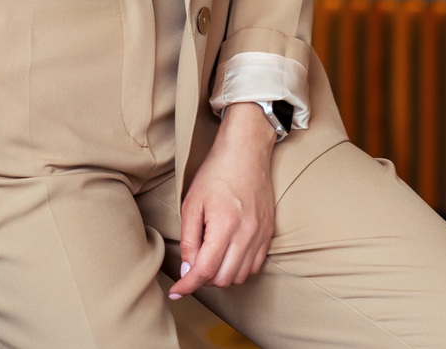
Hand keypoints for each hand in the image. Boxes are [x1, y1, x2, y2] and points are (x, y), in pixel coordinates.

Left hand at [171, 104, 276, 299]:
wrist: (246, 153)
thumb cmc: (215, 174)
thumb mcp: (192, 204)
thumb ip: (189, 239)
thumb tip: (187, 270)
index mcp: (225, 226)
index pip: (205, 270)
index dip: (188, 285)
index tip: (176, 292)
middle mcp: (247, 234)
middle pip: (224, 278)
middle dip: (204, 279)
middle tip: (192, 265)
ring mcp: (261, 235)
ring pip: (241, 276)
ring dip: (222, 275)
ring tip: (210, 257)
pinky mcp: (269, 233)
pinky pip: (255, 265)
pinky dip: (239, 268)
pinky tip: (228, 254)